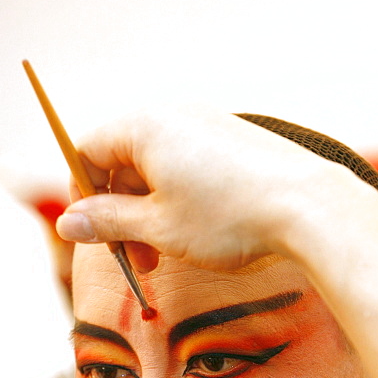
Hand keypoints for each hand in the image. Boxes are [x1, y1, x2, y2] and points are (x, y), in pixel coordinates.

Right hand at [56, 106, 333, 272]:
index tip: (94, 237)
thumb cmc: (229, 218)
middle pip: (122, 164)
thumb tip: (68, 222)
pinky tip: (197, 239)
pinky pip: (189, 170)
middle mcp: (173, 115)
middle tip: (133, 263)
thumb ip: (108, 222)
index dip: (82, 197)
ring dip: (149, 217)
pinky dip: (180, 204)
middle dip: (120, 216)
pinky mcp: (234, 142)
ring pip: (157, 171)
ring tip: (164, 260)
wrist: (308, 208)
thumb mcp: (158, 227)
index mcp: (143, 126)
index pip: (86, 152)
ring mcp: (207, 125)